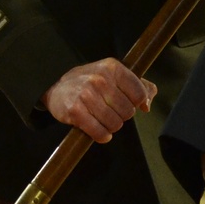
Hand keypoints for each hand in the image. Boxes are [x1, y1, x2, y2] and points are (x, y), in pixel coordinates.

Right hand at [41, 59, 157, 142]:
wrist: (56, 87)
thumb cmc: (90, 81)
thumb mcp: (114, 75)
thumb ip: (139, 86)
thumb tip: (147, 104)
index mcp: (112, 68)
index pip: (139, 94)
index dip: (136, 104)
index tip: (127, 103)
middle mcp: (100, 79)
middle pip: (128, 112)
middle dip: (122, 116)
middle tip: (110, 111)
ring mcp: (86, 95)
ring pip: (115, 124)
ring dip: (111, 126)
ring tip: (102, 119)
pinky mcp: (75, 112)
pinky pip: (100, 133)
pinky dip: (102, 136)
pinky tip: (98, 130)